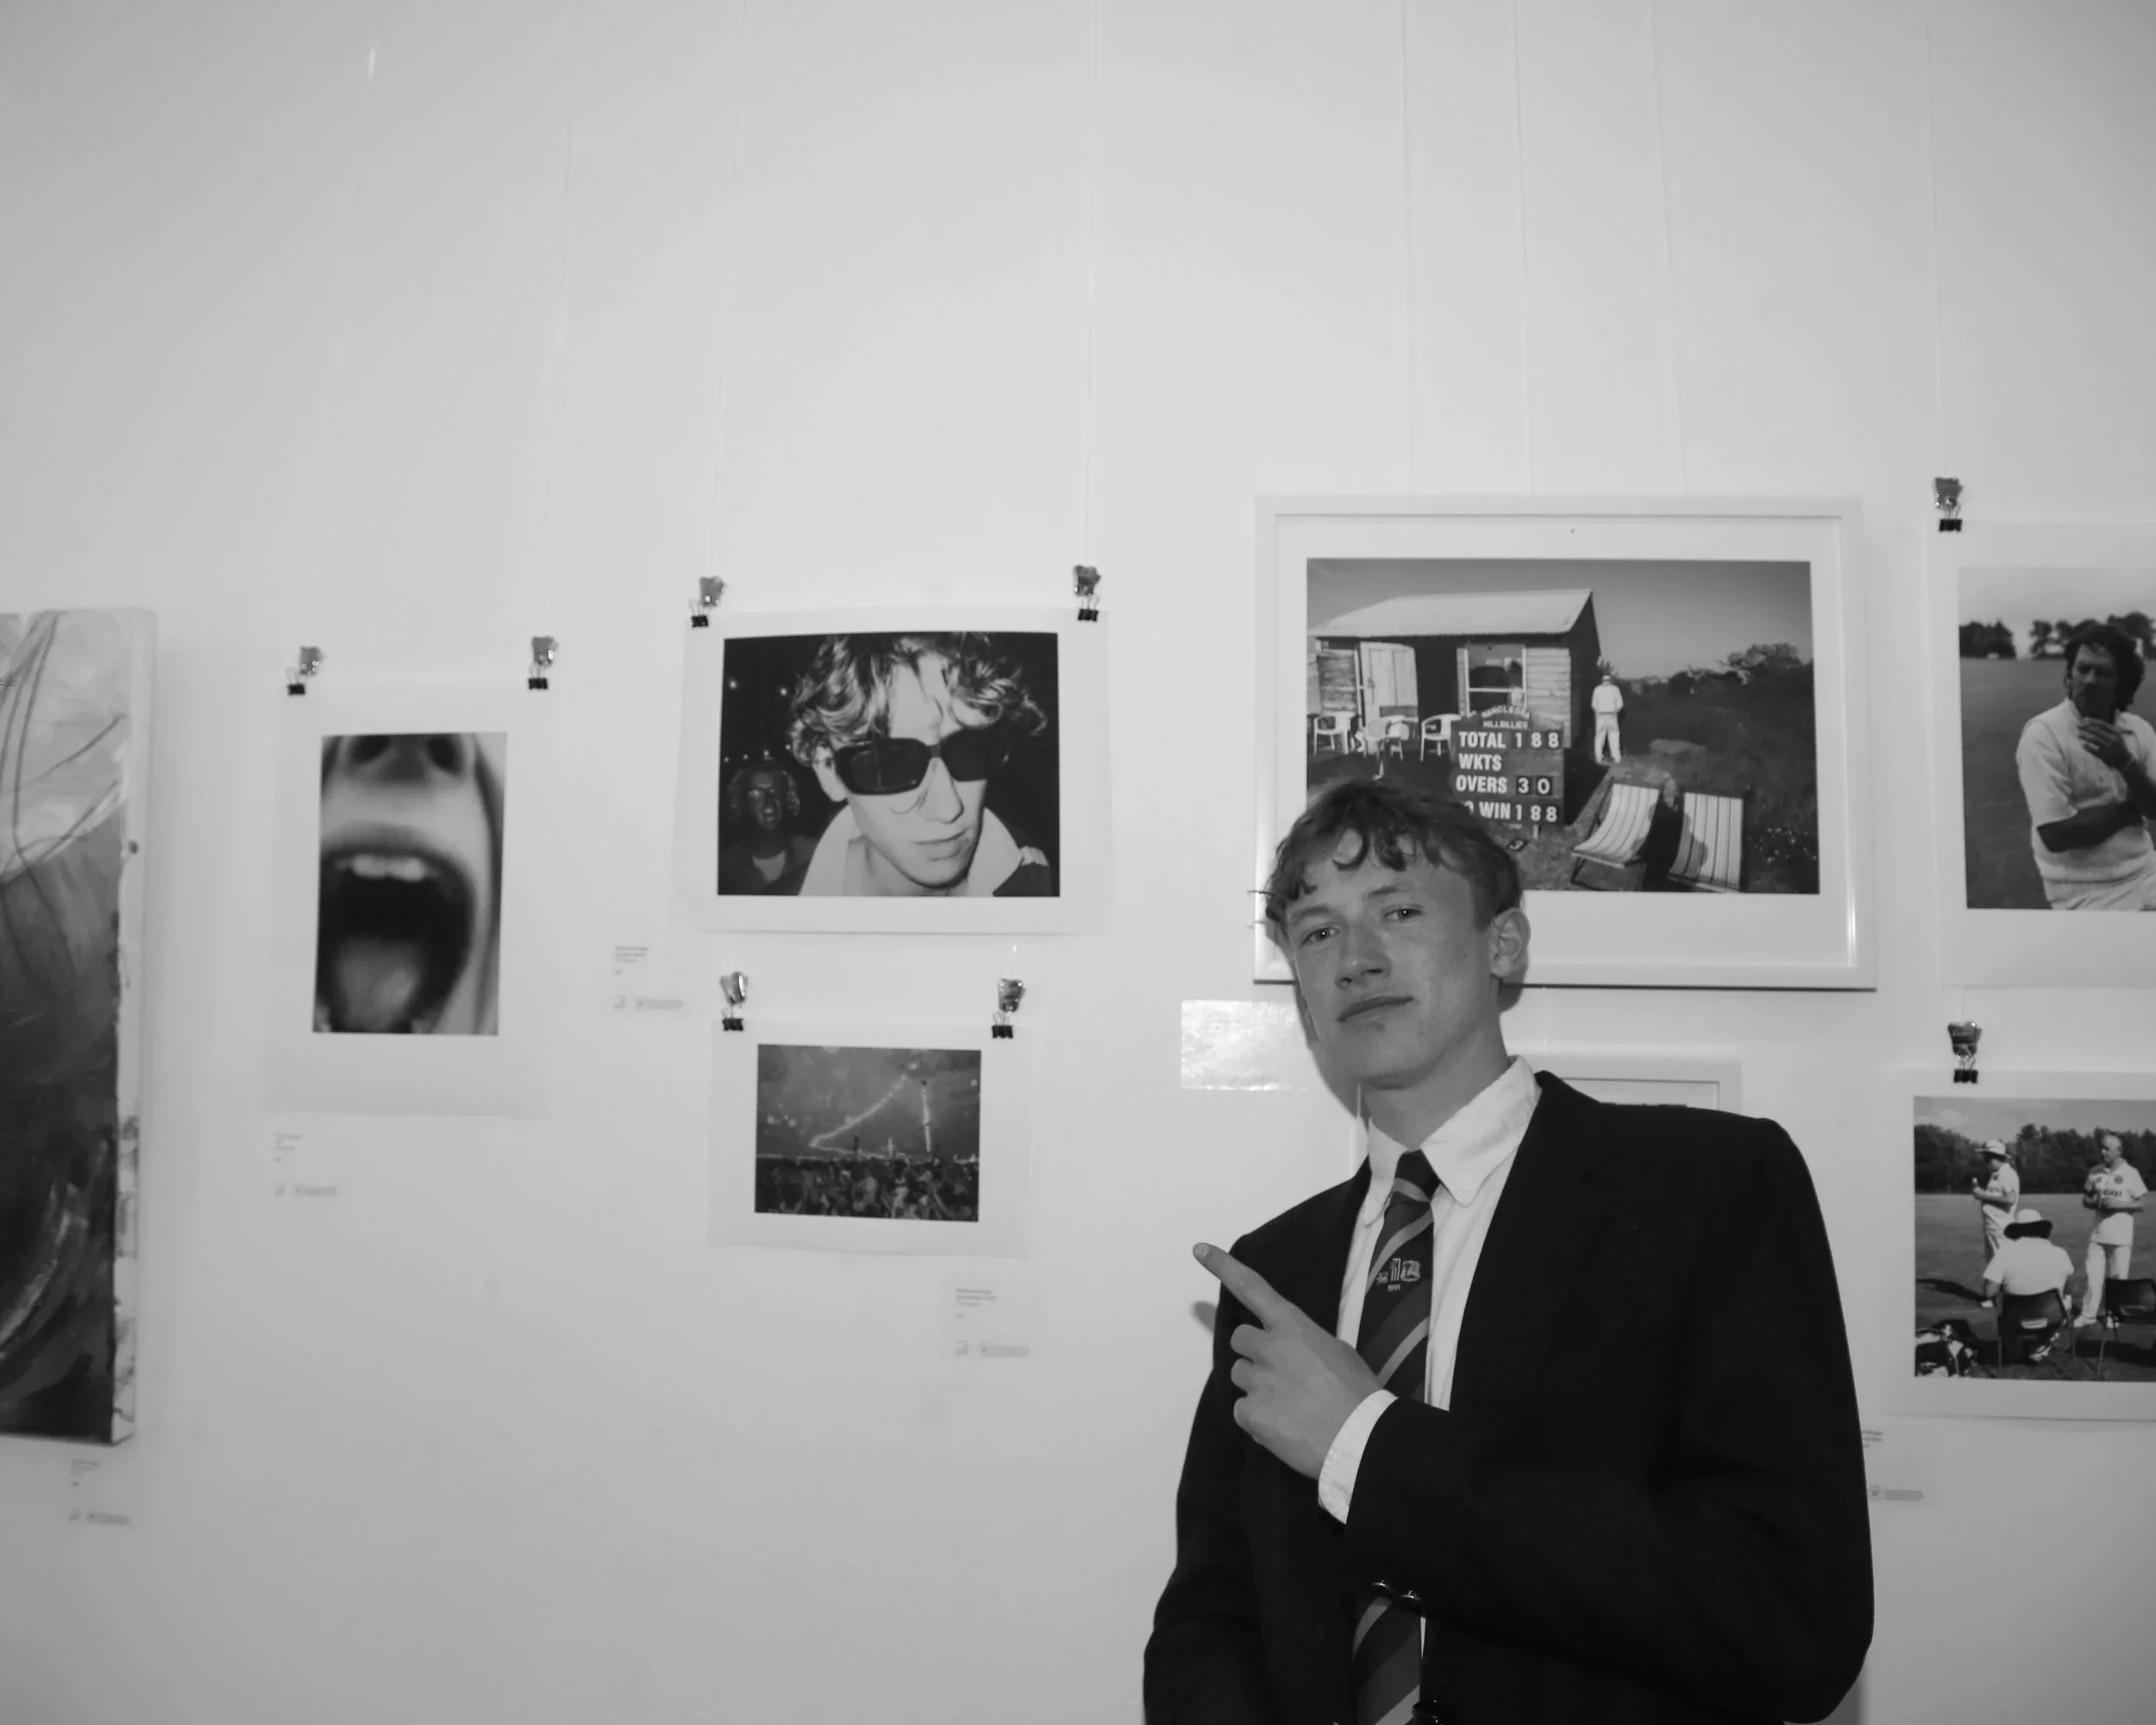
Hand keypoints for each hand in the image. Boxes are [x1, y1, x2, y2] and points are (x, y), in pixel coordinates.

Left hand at [1195, 1242, 1380, 1479]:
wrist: (1359, 1439)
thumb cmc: (1357, 1394)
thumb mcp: (1337, 1352)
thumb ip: (1304, 1343)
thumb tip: (1290, 1353)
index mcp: (1293, 1327)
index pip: (1252, 1288)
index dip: (1223, 1267)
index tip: (1199, 1249)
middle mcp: (1269, 1348)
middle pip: (1240, 1340)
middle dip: (1254, 1353)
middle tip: (1282, 1373)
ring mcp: (1257, 1381)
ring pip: (1240, 1376)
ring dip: (1257, 1386)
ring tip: (1289, 1405)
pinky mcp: (1250, 1414)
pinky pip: (1242, 1410)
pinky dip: (1257, 1418)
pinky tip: (1284, 1426)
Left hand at [2078, 717, 2131, 770]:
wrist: (2124, 760)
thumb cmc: (2118, 746)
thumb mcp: (2117, 735)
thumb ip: (2107, 729)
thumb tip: (2094, 722)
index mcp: (2116, 733)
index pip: (2103, 724)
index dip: (2093, 721)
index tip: (2084, 719)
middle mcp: (2112, 739)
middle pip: (2097, 731)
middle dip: (2086, 727)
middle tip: (2078, 726)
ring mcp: (2108, 747)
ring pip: (2094, 739)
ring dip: (2085, 736)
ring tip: (2079, 735)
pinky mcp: (2103, 755)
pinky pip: (2092, 750)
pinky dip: (2087, 747)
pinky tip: (2083, 745)